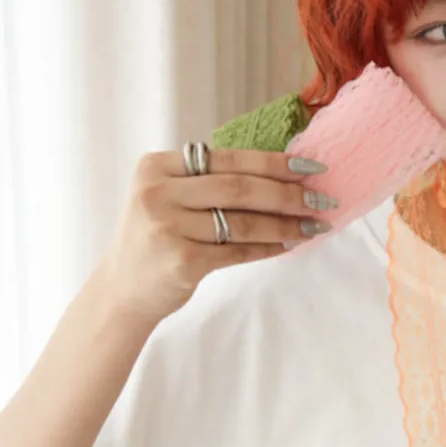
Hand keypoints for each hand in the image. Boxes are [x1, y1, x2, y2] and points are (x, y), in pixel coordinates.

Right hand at [98, 146, 336, 323]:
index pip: (227, 159)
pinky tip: (290, 245)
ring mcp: (167, 227)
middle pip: (238, 188)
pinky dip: (268, 248)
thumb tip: (281, 173)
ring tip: (314, 225)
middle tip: (322, 199)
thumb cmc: (157, 238)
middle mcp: (157, 193)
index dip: (273, 162)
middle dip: (288, 194)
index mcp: (156, 166)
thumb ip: (208, 181)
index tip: (311, 166)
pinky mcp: (181, 261)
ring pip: (242, 222)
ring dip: (286, 224)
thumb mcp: (168, 196)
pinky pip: (238, 251)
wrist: (123, 288)